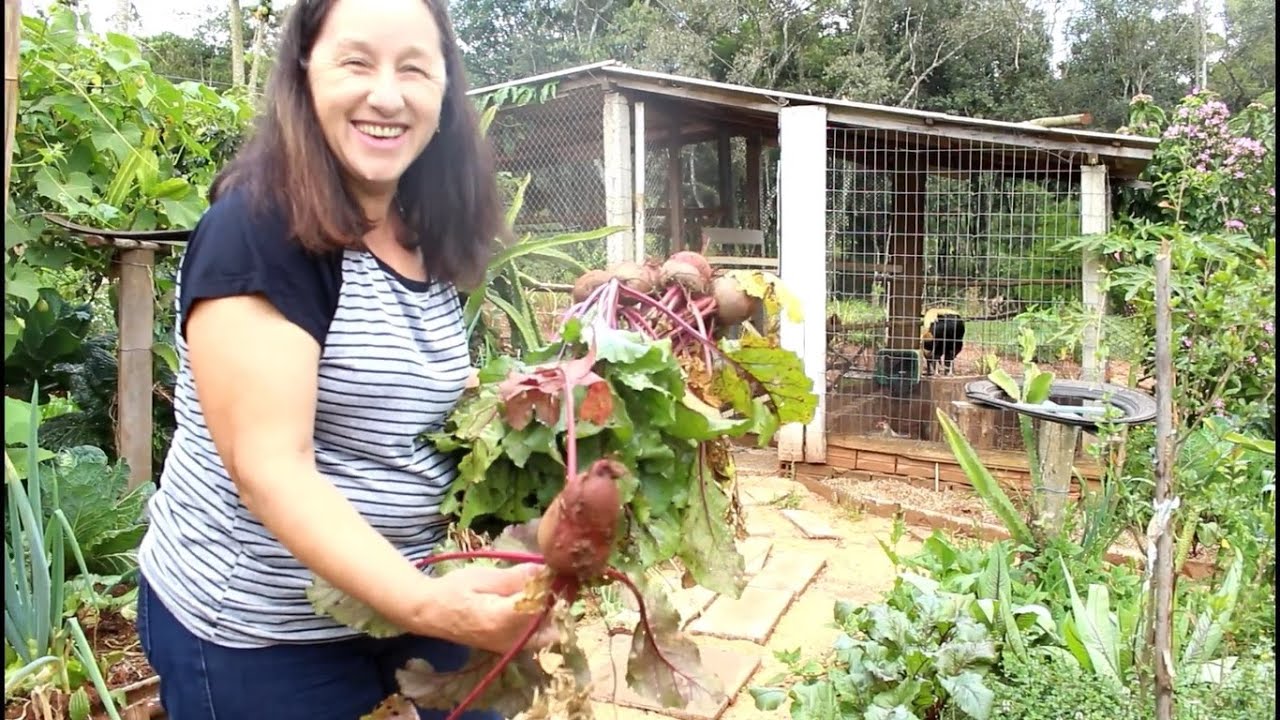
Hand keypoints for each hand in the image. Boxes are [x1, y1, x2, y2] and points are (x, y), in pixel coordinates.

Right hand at [414, 564, 556, 655]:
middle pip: (551, 622)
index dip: (551, 587)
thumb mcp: (483, 577)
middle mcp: (510, 640)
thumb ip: (515, 578)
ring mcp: (510, 648)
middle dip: (555, 601)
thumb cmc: (453, 590)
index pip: (542, 606)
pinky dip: (541, 620)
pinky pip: (536, 636)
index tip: (551, 570)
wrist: (430, 613)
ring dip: (550, 610)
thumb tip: (544, 570)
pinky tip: (531, 601)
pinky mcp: (509, 648)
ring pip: (548, 632)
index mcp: (502, 620)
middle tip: (549, 578)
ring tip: (539, 588)